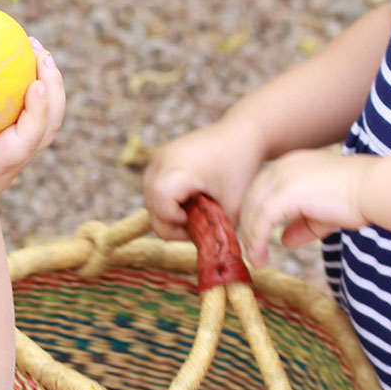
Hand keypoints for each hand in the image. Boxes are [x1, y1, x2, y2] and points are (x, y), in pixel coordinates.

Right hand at [0, 41, 65, 223]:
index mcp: (8, 157)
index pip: (31, 135)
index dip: (38, 109)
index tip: (35, 84)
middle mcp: (24, 148)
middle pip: (52, 118)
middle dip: (53, 84)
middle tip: (39, 51)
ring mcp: (27, 141)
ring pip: (51, 110)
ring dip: (49, 77)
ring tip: (35, 44)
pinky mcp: (21, 132)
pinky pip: (35, 104)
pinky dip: (34, 79)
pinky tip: (18, 55)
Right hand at [143, 116, 265, 239]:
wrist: (240, 135)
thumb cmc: (240, 170)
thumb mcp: (232, 208)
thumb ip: (213, 232)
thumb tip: (201, 254)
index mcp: (178, 170)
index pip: (160, 207)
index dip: (176, 222)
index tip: (198, 221)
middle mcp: (161, 161)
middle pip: (151, 206)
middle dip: (172, 221)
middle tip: (198, 221)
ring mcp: (157, 157)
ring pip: (150, 199)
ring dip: (169, 211)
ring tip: (196, 208)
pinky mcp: (158, 157)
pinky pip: (153, 187)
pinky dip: (168, 199)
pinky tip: (190, 197)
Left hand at [239, 149, 368, 264]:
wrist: (374, 189)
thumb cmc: (357, 198)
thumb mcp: (322, 212)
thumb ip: (302, 224)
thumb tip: (284, 241)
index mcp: (290, 165)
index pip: (261, 191)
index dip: (255, 215)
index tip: (255, 238)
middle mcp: (282, 167)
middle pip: (251, 199)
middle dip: (248, 227)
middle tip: (251, 253)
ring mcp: (282, 178)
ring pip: (253, 211)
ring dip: (251, 238)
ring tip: (256, 261)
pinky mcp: (285, 193)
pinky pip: (262, 221)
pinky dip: (257, 241)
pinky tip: (260, 257)